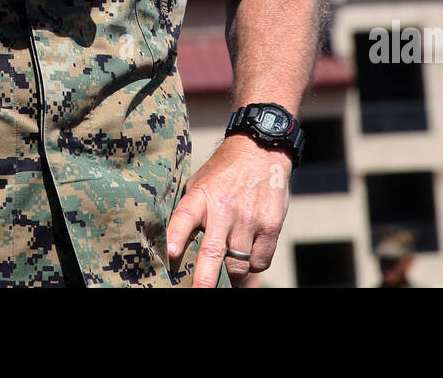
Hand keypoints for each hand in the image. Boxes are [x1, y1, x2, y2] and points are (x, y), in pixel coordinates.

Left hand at [166, 134, 291, 287]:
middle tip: (200, 291)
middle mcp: (225, 208)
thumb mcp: (200, 183)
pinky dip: (253, 265)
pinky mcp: (271, 225)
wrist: (261, 150)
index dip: (176, 235)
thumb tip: (173, 245)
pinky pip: (260, 261)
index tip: (171, 252)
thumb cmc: (224, 173)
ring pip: (238, 264)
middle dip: (205, 278)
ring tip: (226, 276)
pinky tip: (248, 258)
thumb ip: (190, 210)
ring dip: (231, 275)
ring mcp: (249, 218)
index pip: (185, 216)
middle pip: (213, 250)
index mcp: (201, 195)